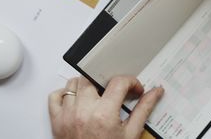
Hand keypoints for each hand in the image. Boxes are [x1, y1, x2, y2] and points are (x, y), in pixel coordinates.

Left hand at [48, 75, 163, 138]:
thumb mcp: (131, 134)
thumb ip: (144, 109)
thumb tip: (156, 92)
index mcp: (104, 115)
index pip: (118, 83)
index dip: (131, 82)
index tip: (135, 89)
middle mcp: (83, 111)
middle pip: (94, 78)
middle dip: (107, 82)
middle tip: (115, 93)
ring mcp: (67, 115)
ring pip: (74, 84)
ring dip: (86, 85)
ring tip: (97, 96)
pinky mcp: (56, 121)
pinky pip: (55, 96)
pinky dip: (64, 94)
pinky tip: (77, 101)